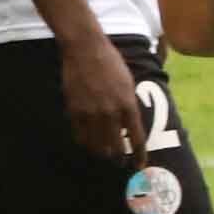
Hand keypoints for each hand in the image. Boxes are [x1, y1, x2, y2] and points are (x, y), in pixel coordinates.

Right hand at [57, 29, 145, 165]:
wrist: (85, 49)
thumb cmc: (110, 62)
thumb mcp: (128, 83)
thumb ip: (129, 106)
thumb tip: (129, 126)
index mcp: (128, 105)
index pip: (136, 139)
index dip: (139, 155)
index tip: (139, 165)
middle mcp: (111, 112)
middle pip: (116, 147)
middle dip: (119, 156)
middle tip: (119, 159)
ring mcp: (91, 113)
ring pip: (97, 145)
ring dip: (102, 152)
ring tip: (103, 152)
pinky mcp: (75, 111)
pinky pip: (80, 136)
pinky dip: (85, 142)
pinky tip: (88, 142)